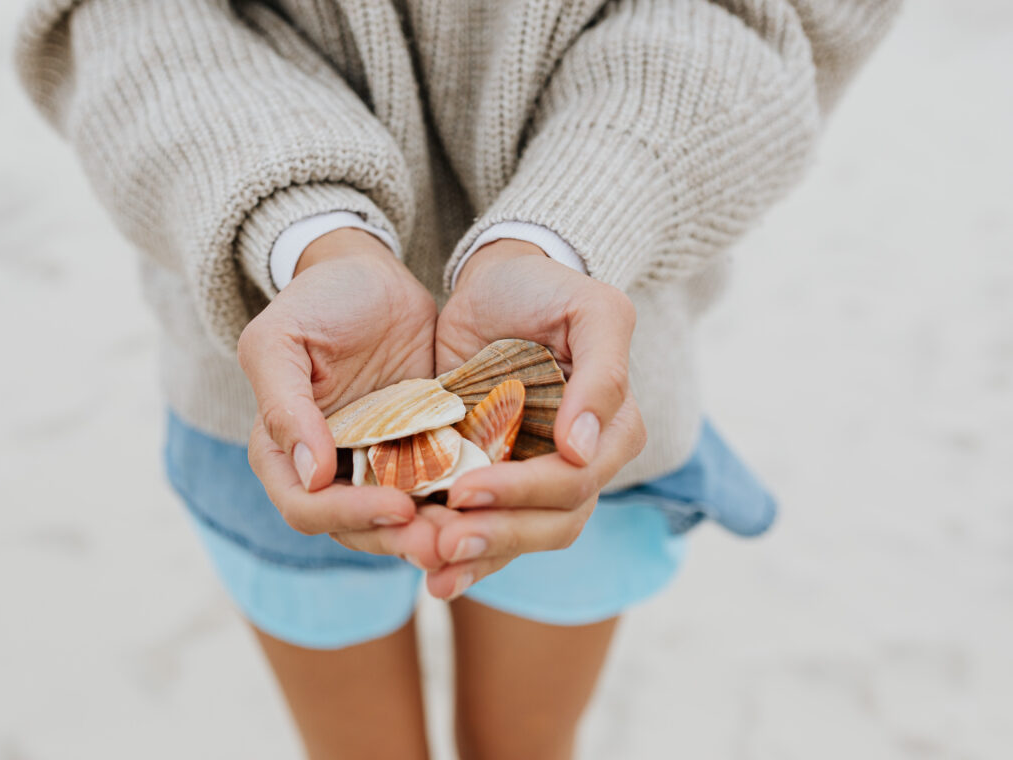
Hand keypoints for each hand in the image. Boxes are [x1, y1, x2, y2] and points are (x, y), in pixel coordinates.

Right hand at [238, 228, 442, 567]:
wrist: (371, 278)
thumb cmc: (316, 302)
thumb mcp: (280, 341)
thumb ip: (284, 406)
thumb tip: (311, 474)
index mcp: (283, 453)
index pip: (306, 507)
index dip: (348, 516)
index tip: (397, 506)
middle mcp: (329, 472)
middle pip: (359, 529)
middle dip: (399, 540)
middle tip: (444, 542)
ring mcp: (377, 466)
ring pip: (404, 521)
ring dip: (435, 533)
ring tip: (473, 533)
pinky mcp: (421, 453)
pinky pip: (441, 487)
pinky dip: (462, 502)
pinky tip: (494, 504)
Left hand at [425, 239, 646, 597]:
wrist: (496, 283)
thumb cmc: (547, 290)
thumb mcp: (592, 311)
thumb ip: (603, 374)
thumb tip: (581, 451)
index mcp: (611, 432)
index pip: (574, 483)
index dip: (523, 493)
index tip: (466, 490)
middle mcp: (580, 465)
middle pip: (550, 524)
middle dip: (496, 537)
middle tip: (441, 542)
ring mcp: (535, 476)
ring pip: (517, 537)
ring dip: (476, 558)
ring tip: (429, 567)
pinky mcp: (494, 477)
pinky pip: (486, 528)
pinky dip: (461, 554)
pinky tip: (429, 574)